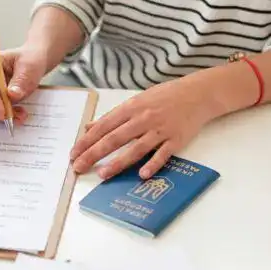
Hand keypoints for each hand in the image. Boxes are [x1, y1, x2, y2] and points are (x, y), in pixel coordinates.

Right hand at [0, 45, 50, 123]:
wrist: (33, 63)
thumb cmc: (29, 60)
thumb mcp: (29, 67)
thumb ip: (21, 80)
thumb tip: (12, 94)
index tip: (2, 111)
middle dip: (0, 110)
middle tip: (17, 115)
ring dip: (4, 114)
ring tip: (21, 113)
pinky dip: (6, 115)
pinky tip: (18, 112)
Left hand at [70, 73, 225, 179]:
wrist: (197, 94)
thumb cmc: (164, 97)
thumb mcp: (136, 101)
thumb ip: (113, 116)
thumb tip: (90, 127)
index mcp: (131, 108)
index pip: (103, 126)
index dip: (86, 141)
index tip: (73, 153)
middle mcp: (143, 118)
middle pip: (114, 138)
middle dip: (94, 154)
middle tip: (79, 167)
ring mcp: (160, 130)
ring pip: (135, 148)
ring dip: (118, 162)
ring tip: (102, 174)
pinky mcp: (176, 140)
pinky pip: (162, 154)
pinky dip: (152, 164)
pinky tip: (142, 175)